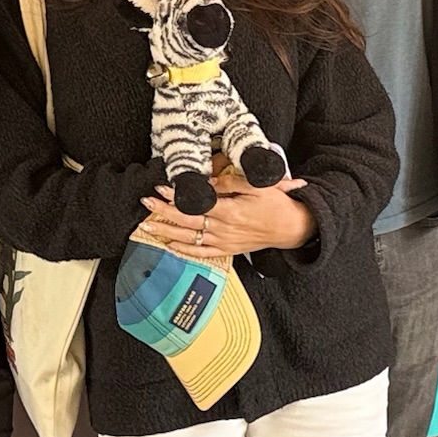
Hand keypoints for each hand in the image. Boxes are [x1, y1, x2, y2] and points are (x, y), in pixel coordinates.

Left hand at [138, 175, 312, 256]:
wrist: (291, 228)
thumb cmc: (276, 204)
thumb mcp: (257, 186)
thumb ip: (230, 183)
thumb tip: (207, 182)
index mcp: (230, 211)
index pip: (196, 203)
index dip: (177, 196)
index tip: (161, 188)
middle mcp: (224, 229)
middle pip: (187, 221)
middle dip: (163, 212)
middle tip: (146, 203)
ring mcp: (224, 241)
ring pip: (190, 239)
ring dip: (167, 232)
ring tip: (147, 227)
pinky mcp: (227, 250)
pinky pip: (202, 253)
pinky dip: (184, 251)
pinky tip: (170, 246)